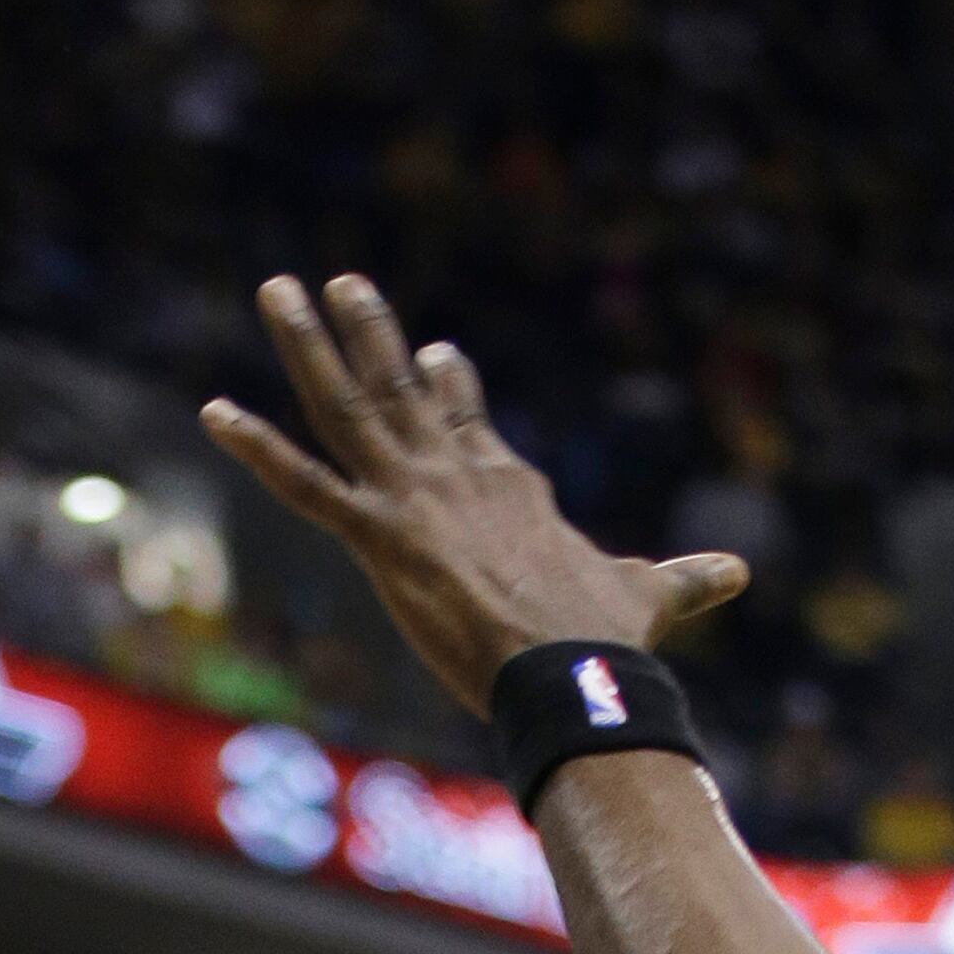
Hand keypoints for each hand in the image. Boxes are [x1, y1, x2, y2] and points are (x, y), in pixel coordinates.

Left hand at [202, 275, 744, 721]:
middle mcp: (456, 474)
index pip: (470, 422)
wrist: (576, 670)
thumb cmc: (610, 639)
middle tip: (342, 283)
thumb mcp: (651, 594)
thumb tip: (738, 572)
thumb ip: (686, 579)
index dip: (451, 386)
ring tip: (277, 291)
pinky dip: (258, 448)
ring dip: (308, 346)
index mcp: (509, 485)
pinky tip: (215, 413)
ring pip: (349, 407)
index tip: (438, 353)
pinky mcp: (380, 536)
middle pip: (404, 389)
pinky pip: (306, 485)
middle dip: (370, 332)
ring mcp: (414, 499)